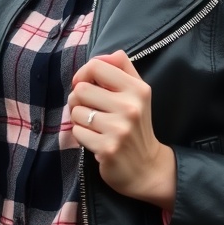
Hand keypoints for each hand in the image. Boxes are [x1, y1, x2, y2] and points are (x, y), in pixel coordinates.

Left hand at [68, 51, 175, 209]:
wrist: (148, 168)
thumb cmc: (137, 126)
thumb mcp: (138, 93)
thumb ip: (123, 69)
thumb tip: (103, 56)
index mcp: (138, 89)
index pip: (97, 66)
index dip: (84, 73)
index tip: (85, 84)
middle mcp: (130, 107)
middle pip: (81, 89)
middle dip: (78, 99)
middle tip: (88, 109)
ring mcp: (119, 129)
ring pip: (76, 111)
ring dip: (79, 119)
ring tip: (94, 125)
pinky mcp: (107, 148)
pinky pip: (77, 131)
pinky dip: (81, 135)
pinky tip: (95, 139)